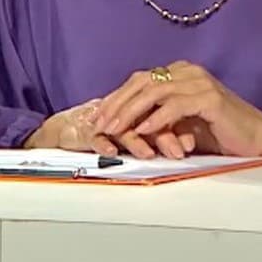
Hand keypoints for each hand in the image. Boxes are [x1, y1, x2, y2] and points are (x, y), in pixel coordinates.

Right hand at [24, 99, 192, 158]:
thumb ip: (164, 134)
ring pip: (122, 127)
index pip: (160, 110)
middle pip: (143, 115)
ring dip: (136, 140)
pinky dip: (104, 144)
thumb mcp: (143, 136)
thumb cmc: (111, 134)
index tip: (192, 145)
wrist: (69, 131)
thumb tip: (190, 143)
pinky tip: (113, 152)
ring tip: (149, 154)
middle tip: (178, 151)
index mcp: (137, 107)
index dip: (177, 126)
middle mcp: (121, 112)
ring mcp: (102, 121)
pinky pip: (94, 136)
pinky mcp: (83, 131)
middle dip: (163, 134)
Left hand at [93, 60, 261, 160]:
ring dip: (130, 112)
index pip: (139, 81)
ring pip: (153, 92)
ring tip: (114, 130)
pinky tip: (142, 132)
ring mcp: (199, 82)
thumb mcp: (181, 125)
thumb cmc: (221, 135)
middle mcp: (187, 71)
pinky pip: (174, 106)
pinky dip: (155, 120)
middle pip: (141, 83)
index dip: (116, 98)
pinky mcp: (210, 97)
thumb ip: (157, 119)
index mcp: (179, 73)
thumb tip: (123, 126)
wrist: (261, 141)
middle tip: (99, 124)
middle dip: (116, 104)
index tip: (97, 117)